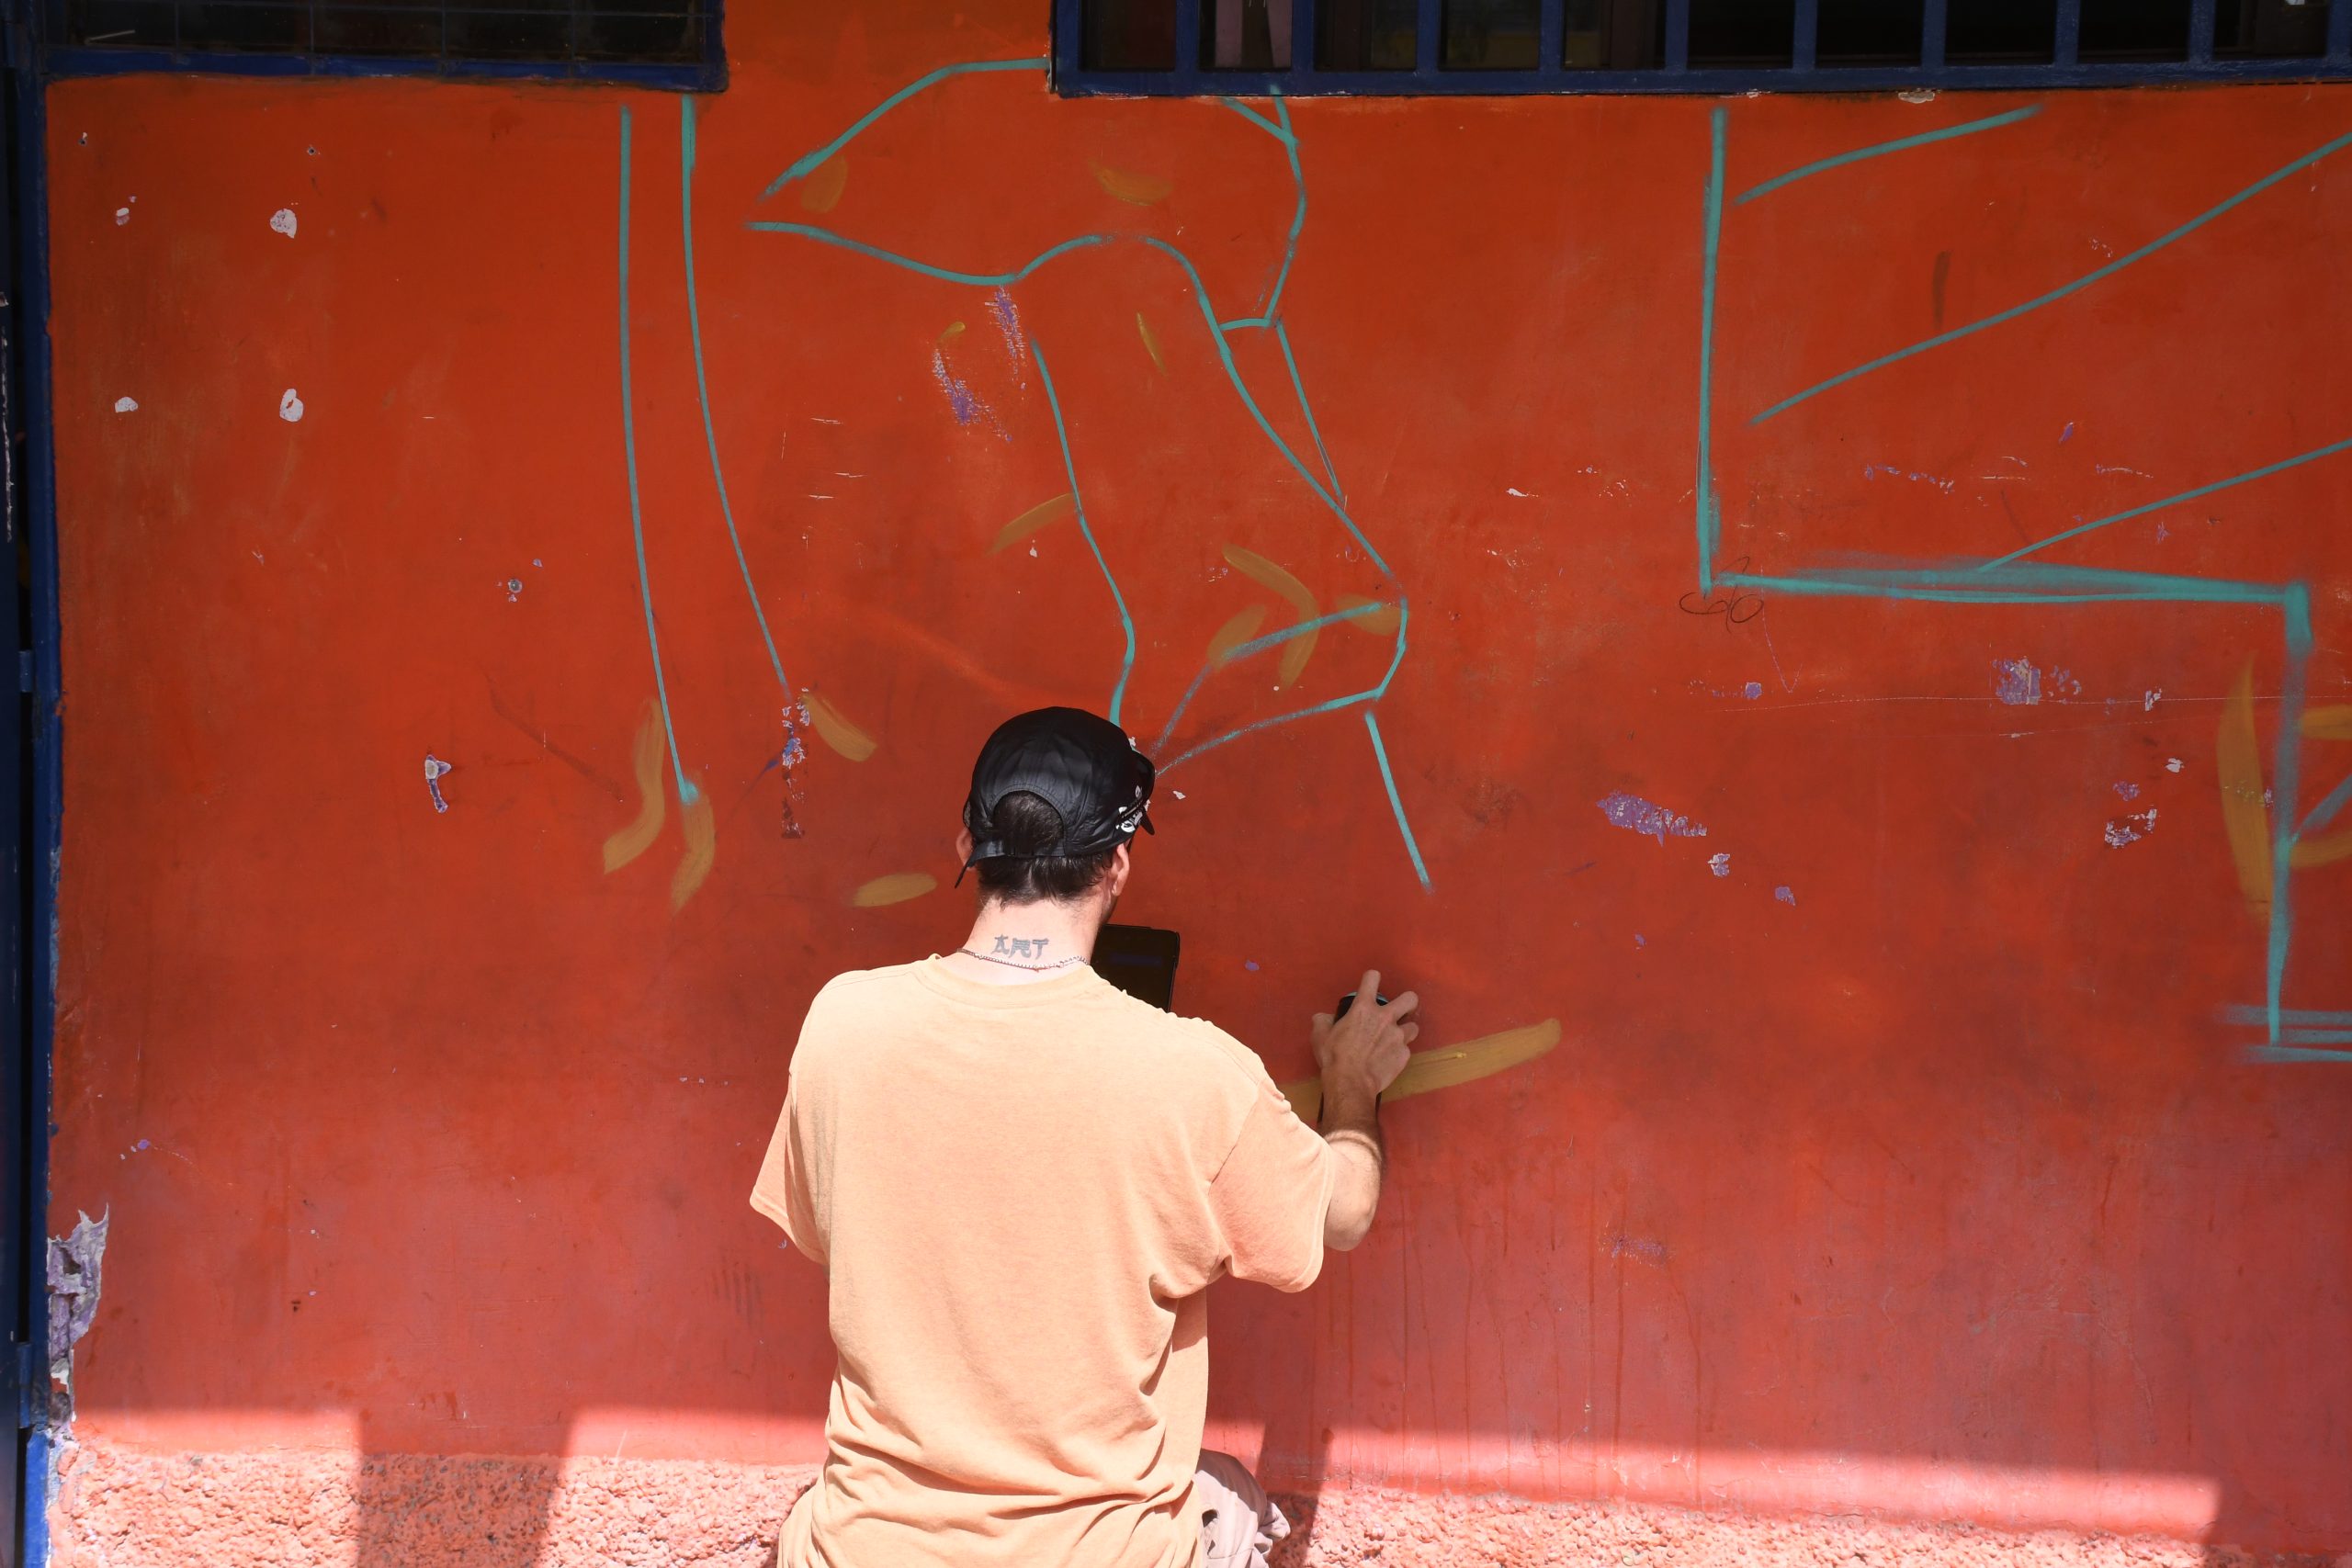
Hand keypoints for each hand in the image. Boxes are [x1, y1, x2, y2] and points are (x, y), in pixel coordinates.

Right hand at [1310, 970, 1419, 1116]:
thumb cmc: (1334, 1056)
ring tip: (1395, 1039)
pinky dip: (1398, 1053)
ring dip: (1405, 1031)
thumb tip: (1324, 1017)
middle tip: (1399, 1011)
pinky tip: (1388, 1060)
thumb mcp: (1320, 1036)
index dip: (1372, 979)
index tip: (1371, 984)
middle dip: (1407, 1002)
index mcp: (1363, 1008)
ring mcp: (1398, 1037)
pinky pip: (1406, 1050)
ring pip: (1413, 1027)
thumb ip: (1323, 1021)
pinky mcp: (1404, 1055)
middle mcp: (1385, 1018)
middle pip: (1410, 999)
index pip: (1372, 979)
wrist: (1351, 1082)